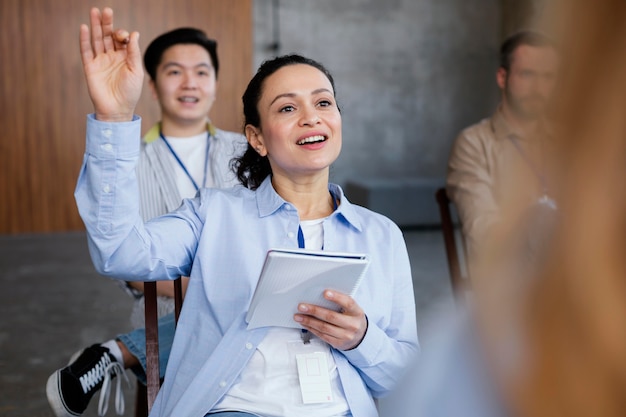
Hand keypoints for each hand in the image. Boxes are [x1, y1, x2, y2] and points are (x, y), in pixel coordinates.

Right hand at [79, 7, 143, 121]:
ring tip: (94, 12)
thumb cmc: (130, 92)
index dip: (122, 35)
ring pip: (97, 40)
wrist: (117, 109)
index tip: (124, 37)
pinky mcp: (90, 67)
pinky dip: (84, 39)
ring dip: (95, 26)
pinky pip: (86, 51)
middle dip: (107, 23)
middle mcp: (112, 57)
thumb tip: (134, 33)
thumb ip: (134, 52)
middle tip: (106, 10)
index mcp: (125, 57)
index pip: (122, 40)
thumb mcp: (136, 71)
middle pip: (108, 36)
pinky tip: (85, 27)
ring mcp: (100, 61)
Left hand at [294, 290, 367, 350]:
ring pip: (324, 327)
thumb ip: (341, 303)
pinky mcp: (338, 343)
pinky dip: (311, 328)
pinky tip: (305, 323)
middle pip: (331, 316)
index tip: (325, 292)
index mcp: (357, 312)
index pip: (348, 303)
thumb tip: (320, 295)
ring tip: (298, 316)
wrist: (360, 337)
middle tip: (302, 306)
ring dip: (309, 321)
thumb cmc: (352, 319)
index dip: (337, 297)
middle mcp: (352, 325)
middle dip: (314, 310)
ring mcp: (345, 335)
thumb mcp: (352, 310)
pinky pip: (322, 335)